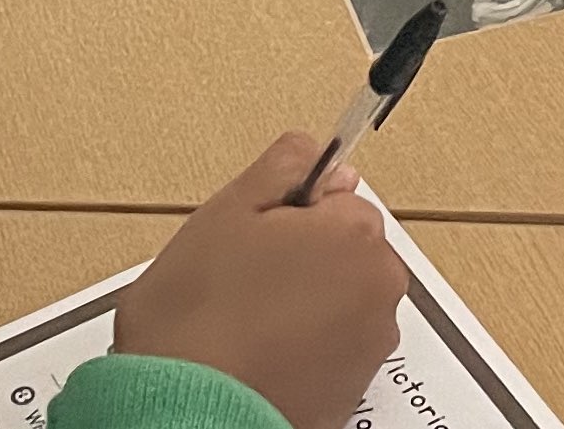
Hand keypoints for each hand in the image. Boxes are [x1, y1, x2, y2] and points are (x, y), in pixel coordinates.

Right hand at [115, 132, 406, 428]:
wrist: (184, 418)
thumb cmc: (199, 319)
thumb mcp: (229, 211)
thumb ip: (284, 166)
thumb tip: (323, 160)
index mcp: (357, 234)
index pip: (337, 199)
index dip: (291, 214)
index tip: (256, 238)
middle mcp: (379, 288)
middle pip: (343, 247)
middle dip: (303, 256)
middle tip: (245, 280)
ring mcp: (370, 344)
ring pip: (338, 297)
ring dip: (304, 302)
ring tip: (246, 325)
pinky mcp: (352, 392)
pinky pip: (332, 348)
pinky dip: (304, 348)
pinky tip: (260, 357)